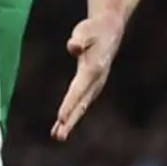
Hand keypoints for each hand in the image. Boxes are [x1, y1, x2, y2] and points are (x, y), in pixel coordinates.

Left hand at [51, 12, 124, 141]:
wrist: (109, 29)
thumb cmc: (93, 29)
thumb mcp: (85, 31)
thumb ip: (79, 40)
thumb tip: (73, 46)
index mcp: (93, 69)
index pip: (78, 90)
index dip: (69, 104)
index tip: (60, 118)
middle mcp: (96, 81)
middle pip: (81, 104)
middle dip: (70, 120)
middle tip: (57, 136)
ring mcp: (95, 84)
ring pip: (81, 106)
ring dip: (70, 121)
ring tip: (57, 135)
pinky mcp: (92, 84)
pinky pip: (81, 101)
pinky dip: (72, 112)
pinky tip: (62, 123)